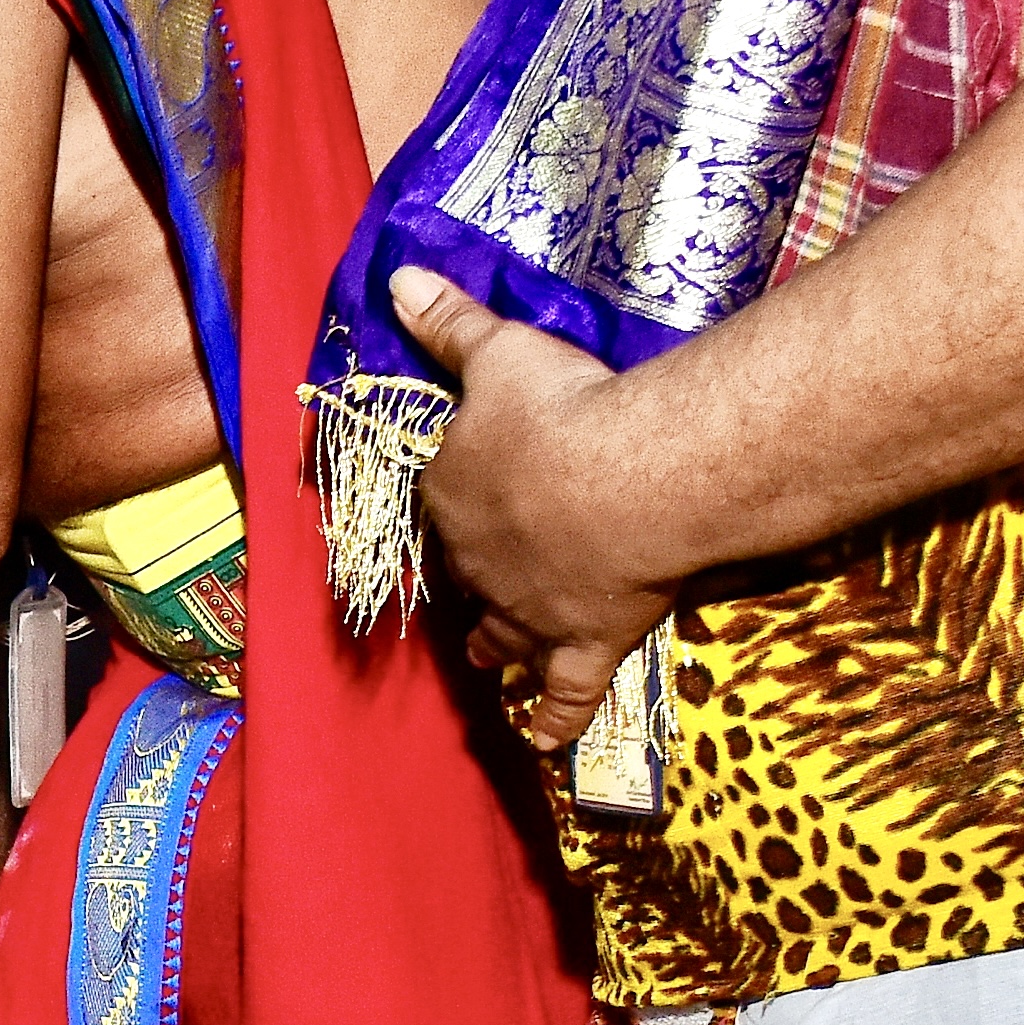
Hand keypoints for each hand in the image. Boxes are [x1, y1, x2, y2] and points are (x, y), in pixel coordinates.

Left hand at [394, 272, 681, 756]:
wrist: (627, 479)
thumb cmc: (563, 408)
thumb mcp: (499, 352)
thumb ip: (448, 321)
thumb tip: (396, 277)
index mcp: (448, 495)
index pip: (438, 498)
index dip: (452, 497)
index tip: (465, 496)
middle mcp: (478, 565)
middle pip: (466, 573)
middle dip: (469, 578)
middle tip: (475, 583)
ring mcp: (529, 612)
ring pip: (502, 637)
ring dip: (493, 649)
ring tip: (484, 661)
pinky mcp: (584, 644)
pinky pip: (566, 696)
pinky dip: (554, 722)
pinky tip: (545, 747)